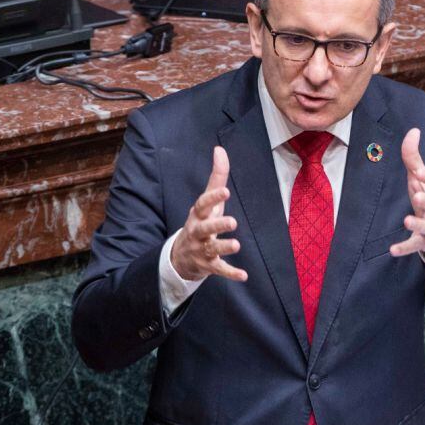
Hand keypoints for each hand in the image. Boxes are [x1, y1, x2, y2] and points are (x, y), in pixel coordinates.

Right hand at [170, 146, 247, 282]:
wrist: (181, 257)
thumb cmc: (200, 222)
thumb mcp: (207, 202)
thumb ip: (216, 178)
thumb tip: (220, 149)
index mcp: (198, 215)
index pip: (202, 204)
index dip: (213, 198)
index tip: (226, 191)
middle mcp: (197, 232)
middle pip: (204, 228)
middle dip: (217, 225)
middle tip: (232, 222)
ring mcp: (201, 250)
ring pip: (211, 249)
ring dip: (223, 247)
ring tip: (236, 244)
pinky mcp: (208, 266)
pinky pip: (219, 270)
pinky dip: (230, 274)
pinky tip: (244, 275)